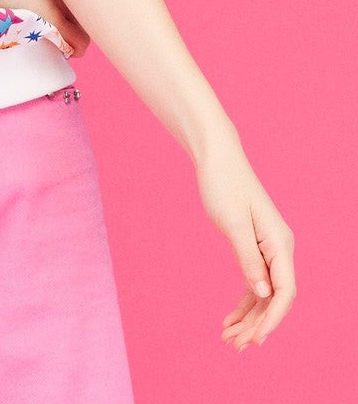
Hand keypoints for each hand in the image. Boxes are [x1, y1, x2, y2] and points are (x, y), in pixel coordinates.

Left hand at [195, 128, 295, 349]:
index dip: (273, 318)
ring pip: (264, 294)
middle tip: (234, 346)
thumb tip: (264, 293)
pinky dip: (244, 302)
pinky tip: (230, 320)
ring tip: (229, 340)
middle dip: (257, 324)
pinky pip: (255, 282)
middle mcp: (279, 248)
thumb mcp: (232, 223)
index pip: (285, 290)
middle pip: (275, 297)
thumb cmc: (223, 184)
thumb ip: (248, 259)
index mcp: (279, 242)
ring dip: (249, 318)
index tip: (256, 339)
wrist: (216, 157)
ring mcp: (268, 248)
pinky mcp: (254, 247)